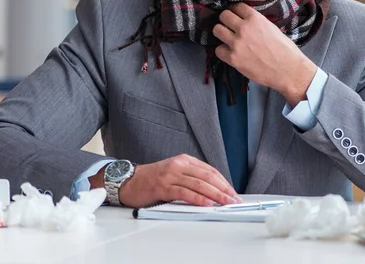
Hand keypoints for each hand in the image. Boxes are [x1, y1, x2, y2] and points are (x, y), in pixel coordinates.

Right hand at [118, 154, 241, 208]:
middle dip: (223, 189)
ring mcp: (171, 175)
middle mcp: (179, 165)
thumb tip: (213, 190)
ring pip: (199, 184)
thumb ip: (191, 177)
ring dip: (215, 195)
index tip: (233, 192)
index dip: (224, 182)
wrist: (130, 181)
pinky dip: (198, 198)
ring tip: (226, 202)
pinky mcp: (163, 186)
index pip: (210, 170)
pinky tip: (207, 203)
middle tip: (234, 199)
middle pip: (207, 176)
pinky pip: (184, 193)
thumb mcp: (175, 172)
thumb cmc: (152, 179)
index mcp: (184, 160)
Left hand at [212, 3, 317, 106]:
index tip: (236, 16)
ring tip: (227, 38)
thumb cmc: (285, 50)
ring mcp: (237, 43)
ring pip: (217, 30)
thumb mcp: (272, 28)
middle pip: (223, 16)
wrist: (288, 70)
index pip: (237, 6)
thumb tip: (247, 21)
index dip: (236, 11)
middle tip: (229, 27)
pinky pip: (218, 50)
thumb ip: (257, 22)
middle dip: (226, 20)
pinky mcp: (233, 58)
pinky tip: (230, 53)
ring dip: (221, 34)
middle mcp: (244, 28)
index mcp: (255, 19)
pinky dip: (223, 51)